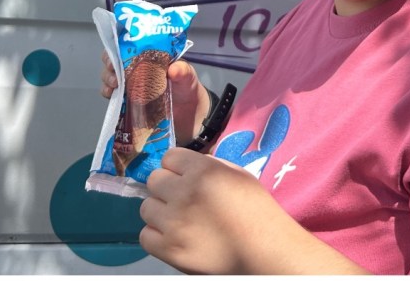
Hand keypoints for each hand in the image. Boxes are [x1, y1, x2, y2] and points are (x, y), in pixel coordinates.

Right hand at [99, 51, 209, 143]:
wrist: (191, 118)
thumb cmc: (189, 91)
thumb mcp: (189, 78)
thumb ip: (183, 71)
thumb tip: (174, 69)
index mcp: (151, 58)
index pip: (131, 46)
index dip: (119, 47)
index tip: (116, 53)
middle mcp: (139, 70)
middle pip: (116, 60)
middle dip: (110, 63)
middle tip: (113, 70)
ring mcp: (133, 86)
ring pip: (112, 76)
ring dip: (107, 78)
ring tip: (114, 84)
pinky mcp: (129, 102)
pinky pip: (114, 95)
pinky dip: (108, 93)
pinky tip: (110, 95)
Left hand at [140, 148, 368, 273]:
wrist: (264, 251)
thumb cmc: (256, 211)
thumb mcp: (238, 175)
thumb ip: (209, 166)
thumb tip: (185, 167)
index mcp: (204, 171)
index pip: (169, 157)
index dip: (178, 167)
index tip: (185, 177)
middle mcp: (184, 193)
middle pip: (154, 180)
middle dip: (167, 187)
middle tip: (183, 199)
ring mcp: (174, 223)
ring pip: (146, 207)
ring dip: (160, 211)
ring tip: (179, 219)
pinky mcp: (169, 250)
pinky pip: (146, 236)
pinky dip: (157, 235)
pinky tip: (174, 236)